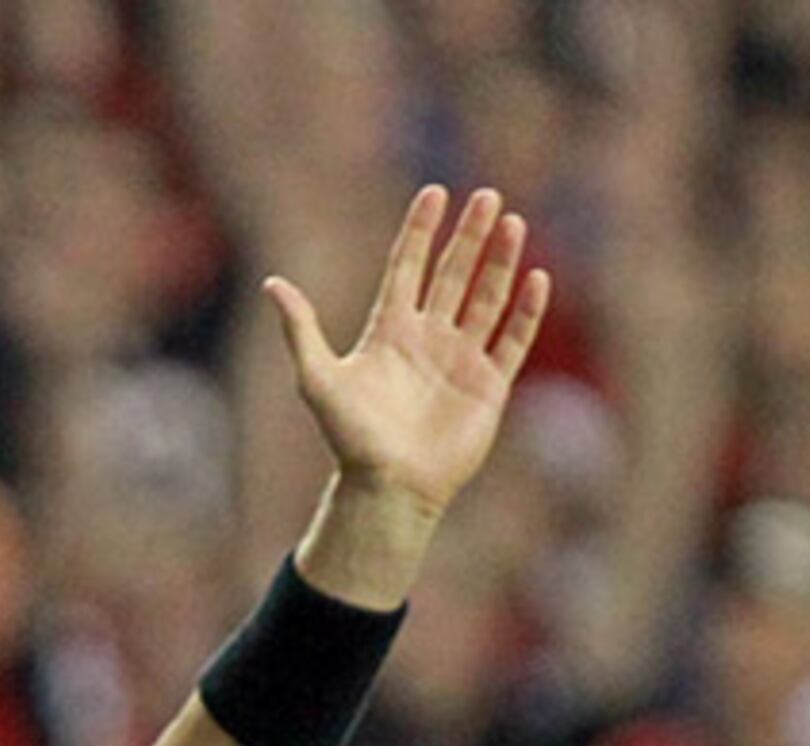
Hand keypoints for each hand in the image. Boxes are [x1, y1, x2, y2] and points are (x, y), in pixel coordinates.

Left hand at [264, 185, 552, 519]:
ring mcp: (461, 360)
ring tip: (512, 222)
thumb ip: (301, 329)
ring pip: (486, 299)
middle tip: (486, 195)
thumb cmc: (351, 439)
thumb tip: (272, 283)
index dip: (421, 231)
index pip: (408, 267)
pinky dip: (525, 312)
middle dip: (469, 235)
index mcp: (390, 330)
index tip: (434, 193)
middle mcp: (428, 339)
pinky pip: (512, 341)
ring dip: (500, 262)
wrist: (389, 489)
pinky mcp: (489, 386)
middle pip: (453, 274)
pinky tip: (537, 278)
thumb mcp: (318, 378)